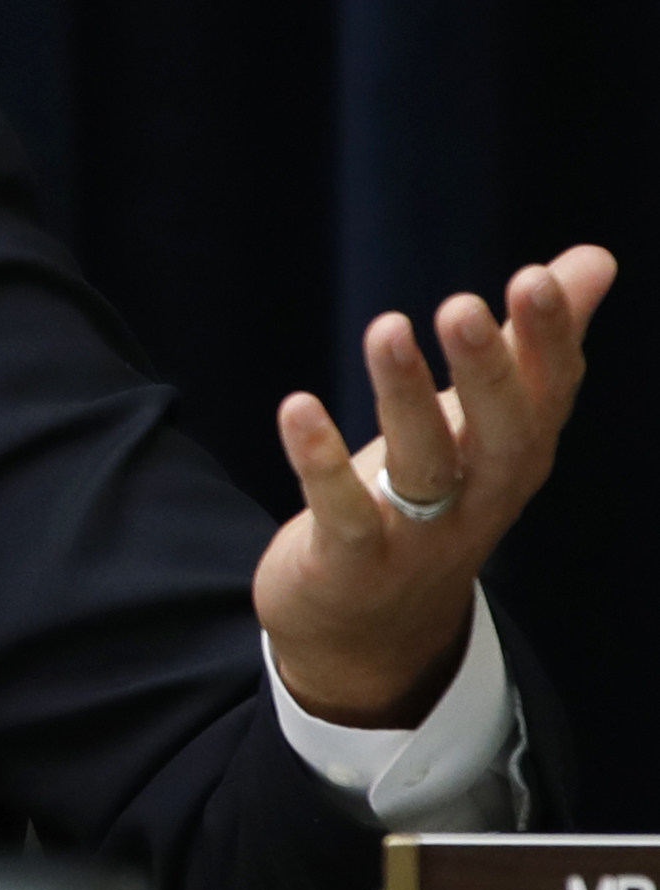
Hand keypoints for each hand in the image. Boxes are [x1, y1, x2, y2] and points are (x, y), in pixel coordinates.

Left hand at [256, 244, 615, 725]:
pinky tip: (296, 407)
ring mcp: (419, 535)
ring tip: (385, 329)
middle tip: (462, 304)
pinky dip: (320, 463)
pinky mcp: (352, 561)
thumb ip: (535, 343)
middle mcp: (481, 495)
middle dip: (487, 370)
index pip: (548, 393)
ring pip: (423, 467)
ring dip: (404, 398)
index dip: (549, 340)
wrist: (375, 630)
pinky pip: (342, 513)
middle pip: (499, 433)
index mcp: (517, 453)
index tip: (538, 277)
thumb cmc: (436, 500)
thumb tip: (593, 259)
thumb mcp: (488, 423)